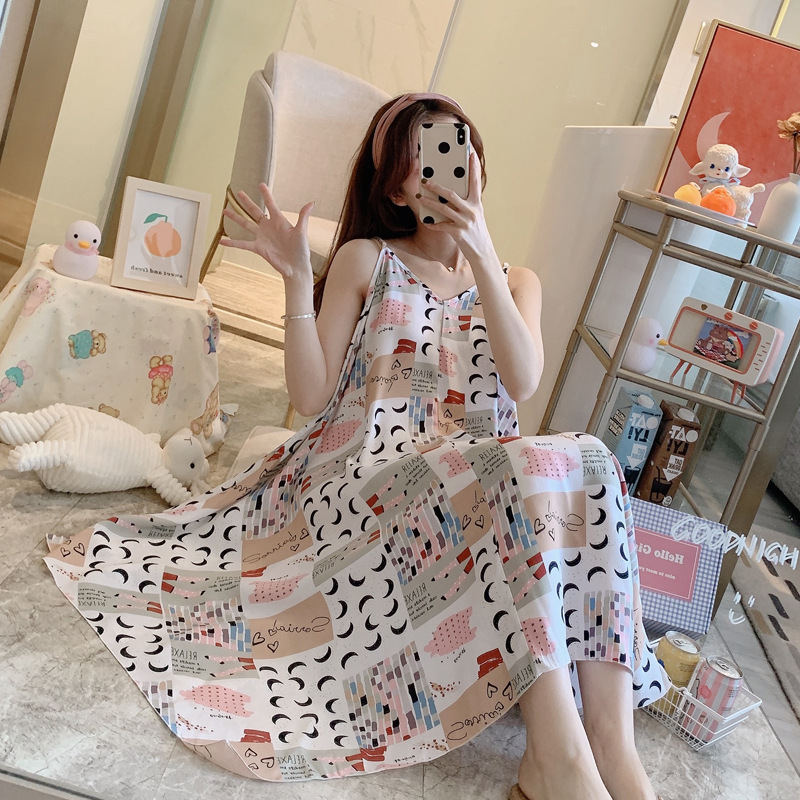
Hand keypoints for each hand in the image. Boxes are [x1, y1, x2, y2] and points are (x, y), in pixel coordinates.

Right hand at [220, 183, 314, 283]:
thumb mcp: (301, 232)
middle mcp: (268, 227)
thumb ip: (303, 216)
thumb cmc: (301, 250)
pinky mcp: (258, 248)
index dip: (266, 195)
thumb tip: (311, 202)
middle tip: (238, 192)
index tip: (261, 184)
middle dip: (246, 202)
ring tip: (224, 211)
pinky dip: (232, 243)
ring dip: (235, 218)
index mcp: (279, 221)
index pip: (270, 204)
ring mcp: (262, 237)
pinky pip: (242, 244)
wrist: (296, 267)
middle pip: (254, 211)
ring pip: (245, 224)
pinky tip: (221, 241)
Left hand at [419, 150, 497, 266]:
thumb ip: (466, 203)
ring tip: (420, 197)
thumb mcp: (475, 214)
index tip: (470, 152)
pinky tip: (426, 220)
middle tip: (425, 180)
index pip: (475, 181)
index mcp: (477, 203)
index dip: (473, 166)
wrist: (482, 252)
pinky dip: (433, 223)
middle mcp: (472, 211)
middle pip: (452, 194)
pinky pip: (441, 226)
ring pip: (444, 209)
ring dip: (430, 203)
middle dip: (436, 187)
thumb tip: (450, 193)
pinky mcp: (458, 233)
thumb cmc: (476, 231)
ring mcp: (465, 222)